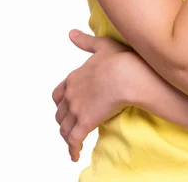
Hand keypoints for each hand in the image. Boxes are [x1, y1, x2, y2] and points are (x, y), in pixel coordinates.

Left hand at [51, 30, 132, 162]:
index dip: (62, 102)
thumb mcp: (101, 45)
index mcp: (74, 77)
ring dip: (68, 136)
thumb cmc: (120, 59)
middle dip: (65, 120)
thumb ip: (85, 41)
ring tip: (74, 142)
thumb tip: (71, 33)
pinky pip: (74, 140)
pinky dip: (72, 149)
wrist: (128, 74)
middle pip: (60, 113)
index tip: (68, 107)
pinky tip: (75, 154)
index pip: (58, 94)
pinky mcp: (86, 122)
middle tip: (72, 125)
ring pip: (65, 128)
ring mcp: (77, 109)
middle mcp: (71, 94)